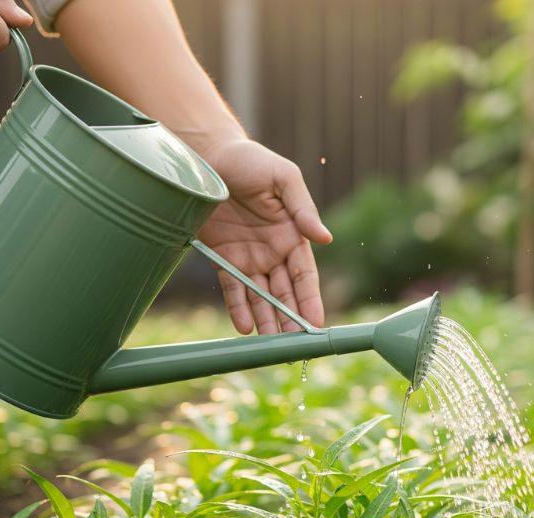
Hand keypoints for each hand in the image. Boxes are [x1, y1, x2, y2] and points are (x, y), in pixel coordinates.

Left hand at [199, 139, 332, 334]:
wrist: (208, 154)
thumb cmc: (251, 160)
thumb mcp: (283, 179)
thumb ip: (303, 209)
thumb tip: (326, 239)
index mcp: (291, 235)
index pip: (304, 276)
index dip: (310, 300)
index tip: (316, 325)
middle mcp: (272, 251)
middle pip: (284, 293)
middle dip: (290, 319)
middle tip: (295, 347)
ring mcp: (247, 256)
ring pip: (260, 297)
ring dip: (266, 320)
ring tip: (270, 345)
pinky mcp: (222, 257)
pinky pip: (232, 288)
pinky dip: (238, 308)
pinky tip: (244, 327)